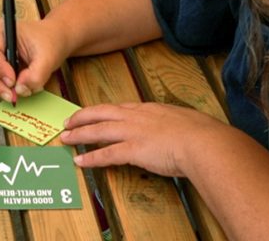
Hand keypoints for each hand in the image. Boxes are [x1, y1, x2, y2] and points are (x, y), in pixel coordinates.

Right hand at [0, 15, 69, 103]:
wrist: (56, 39)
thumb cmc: (50, 41)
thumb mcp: (47, 57)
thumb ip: (35, 74)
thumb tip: (20, 89)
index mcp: (1, 31)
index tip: (12, 82)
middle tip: (11, 95)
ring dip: (0, 88)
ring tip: (16, 94)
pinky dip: (4, 88)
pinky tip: (18, 89)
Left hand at [60, 102, 228, 176]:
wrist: (202, 142)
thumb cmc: (201, 133)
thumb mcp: (185, 121)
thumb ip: (175, 123)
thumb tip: (179, 128)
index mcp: (149, 108)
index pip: (120, 107)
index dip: (103, 111)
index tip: (93, 113)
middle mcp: (137, 117)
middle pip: (102, 113)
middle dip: (83, 117)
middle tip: (68, 122)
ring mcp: (133, 132)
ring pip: (98, 131)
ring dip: (80, 135)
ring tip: (66, 139)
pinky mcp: (133, 150)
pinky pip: (106, 154)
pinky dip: (91, 158)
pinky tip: (80, 162)